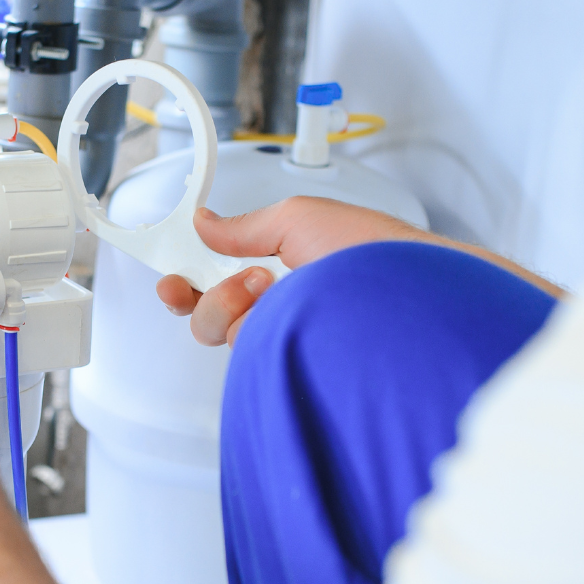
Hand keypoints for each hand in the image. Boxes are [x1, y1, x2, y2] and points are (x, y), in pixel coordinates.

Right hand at [156, 196, 429, 344]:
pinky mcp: (292, 365)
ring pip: (224, 335)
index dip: (186, 279)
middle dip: (208, 294)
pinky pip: (248, 354)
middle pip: (209, 315)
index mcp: (280, 267)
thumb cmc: (377, 255)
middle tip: (242, 281)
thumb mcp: (300, 218)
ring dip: (236, 306)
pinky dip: (255, 329)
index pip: (217, 279)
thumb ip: (245, 226)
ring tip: (275, 288)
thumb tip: (206, 221)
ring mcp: (285, 339)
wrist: (414, 296)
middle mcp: (279, 307)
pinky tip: (284, 315)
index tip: (170, 275)